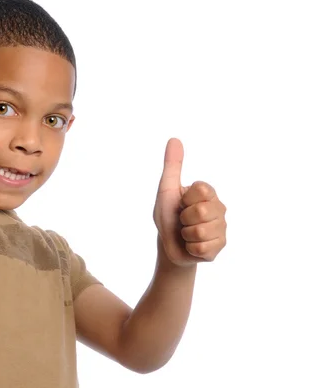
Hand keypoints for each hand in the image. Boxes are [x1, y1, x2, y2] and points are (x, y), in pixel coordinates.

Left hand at [153, 138, 226, 266]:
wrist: (168, 244)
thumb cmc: (168, 215)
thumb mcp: (166, 190)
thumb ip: (172, 166)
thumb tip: (174, 139)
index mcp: (208, 193)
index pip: (201, 190)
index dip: (185, 199)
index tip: (181, 203)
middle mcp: (219, 209)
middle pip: (201, 211)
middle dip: (183, 218)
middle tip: (182, 220)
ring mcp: (221, 229)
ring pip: (201, 231)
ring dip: (186, 234)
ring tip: (186, 232)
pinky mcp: (219, 247)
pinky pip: (202, 248)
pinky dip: (190, 248)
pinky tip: (191, 245)